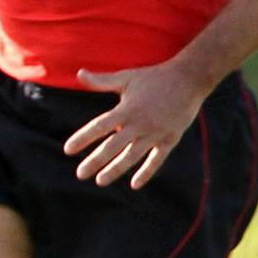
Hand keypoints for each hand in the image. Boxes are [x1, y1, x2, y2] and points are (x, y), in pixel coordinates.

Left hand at [63, 61, 207, 188]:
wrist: (189, 79)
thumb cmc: (154, 77)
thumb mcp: (126, 77)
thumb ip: (101, 81)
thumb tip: (79, 73)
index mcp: (126, 109)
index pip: (99, 126)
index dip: (83, 138)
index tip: (68, 150)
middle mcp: (139, 124)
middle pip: (113, 146)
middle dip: (95, 161)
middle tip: (80, 174)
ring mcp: (155, 133)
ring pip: (132, 156)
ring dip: (116, 170)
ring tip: (100, 181)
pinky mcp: (170, 139)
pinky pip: (156, 160)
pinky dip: (146, 172)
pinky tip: (134, 184)